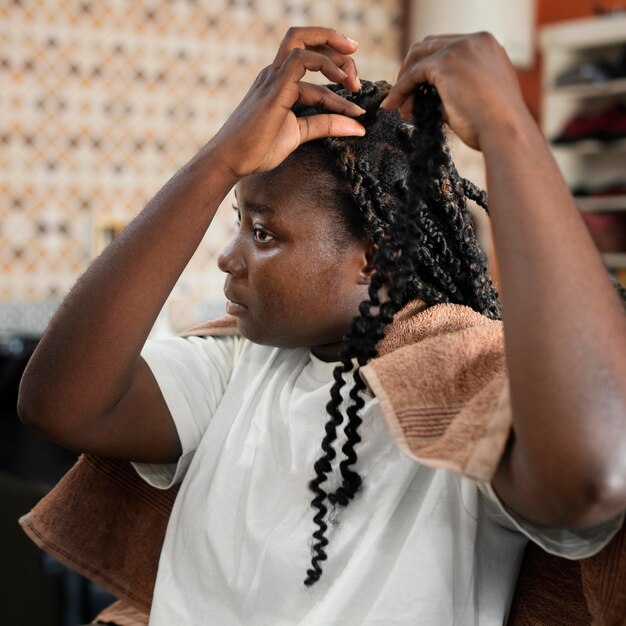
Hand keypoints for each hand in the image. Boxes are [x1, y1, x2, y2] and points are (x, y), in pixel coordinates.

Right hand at [208, 26, 365, 177]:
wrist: (230, 161)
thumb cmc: (257, 150)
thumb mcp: (299, 134)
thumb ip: (326, 125)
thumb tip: (358, 128)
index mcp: (278, 82)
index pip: (313, 63)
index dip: (339, 74)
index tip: (357, 94)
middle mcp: (275, 74)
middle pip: (305, 38)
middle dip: (335, 43)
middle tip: (356, 72)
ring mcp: (272, 78)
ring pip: (303, 42)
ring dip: (334, 57)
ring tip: (354, 83)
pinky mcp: (274, 89)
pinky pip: (301, 61)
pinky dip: (326, 67)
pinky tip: (342, 87)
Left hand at [381, 32, 530, 149]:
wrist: (506, 132)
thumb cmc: (494, 126)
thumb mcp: (474, 99)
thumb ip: (450, 89)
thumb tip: (421, 97)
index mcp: (486, 47)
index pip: (446, 48)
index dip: (427, 69)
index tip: (417, 92)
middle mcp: (475, 41)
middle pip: (429, 46)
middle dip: (412, 72)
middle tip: (403, 99)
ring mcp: (461, 48)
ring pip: (419, 56)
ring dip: (405, 81)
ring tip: (401, 108)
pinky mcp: (446, 62)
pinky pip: (413, 74)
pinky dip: (401, 89)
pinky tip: (394, 106)